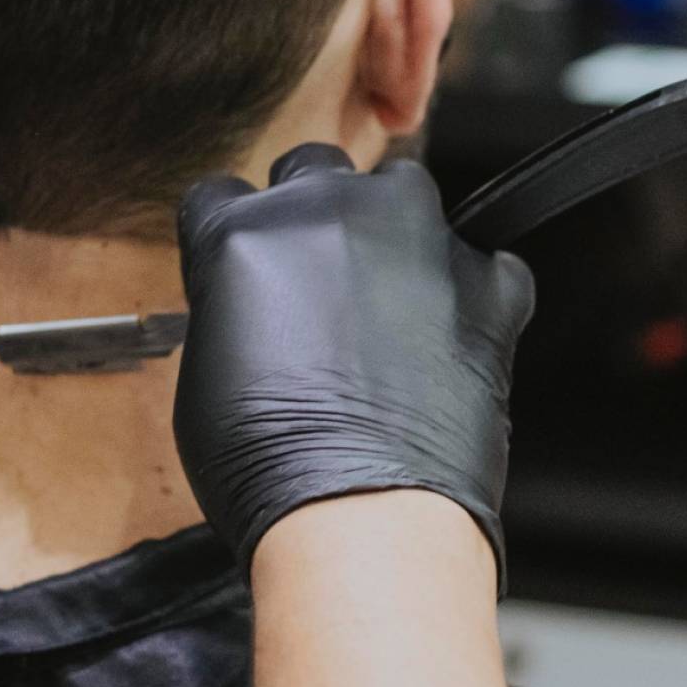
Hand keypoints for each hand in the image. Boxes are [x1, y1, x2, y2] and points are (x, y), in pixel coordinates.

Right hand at [173, 146, 536, 580]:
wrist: (362, 518)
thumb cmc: (271, 469)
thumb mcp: (201, 378)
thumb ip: (230, 307)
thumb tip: (255, 302)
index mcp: (240, 232)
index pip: (218, 193)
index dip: (229, 233)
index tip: (244, 265)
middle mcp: (327, 212)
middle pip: (313, 168)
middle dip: (311, 212)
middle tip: (314, 282)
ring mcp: (415, 239)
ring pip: (402, 196)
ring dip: (391, 235)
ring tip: (386, 311)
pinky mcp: (484, 283)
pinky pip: (484, 263)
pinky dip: (468, 294)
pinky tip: (445, 343)